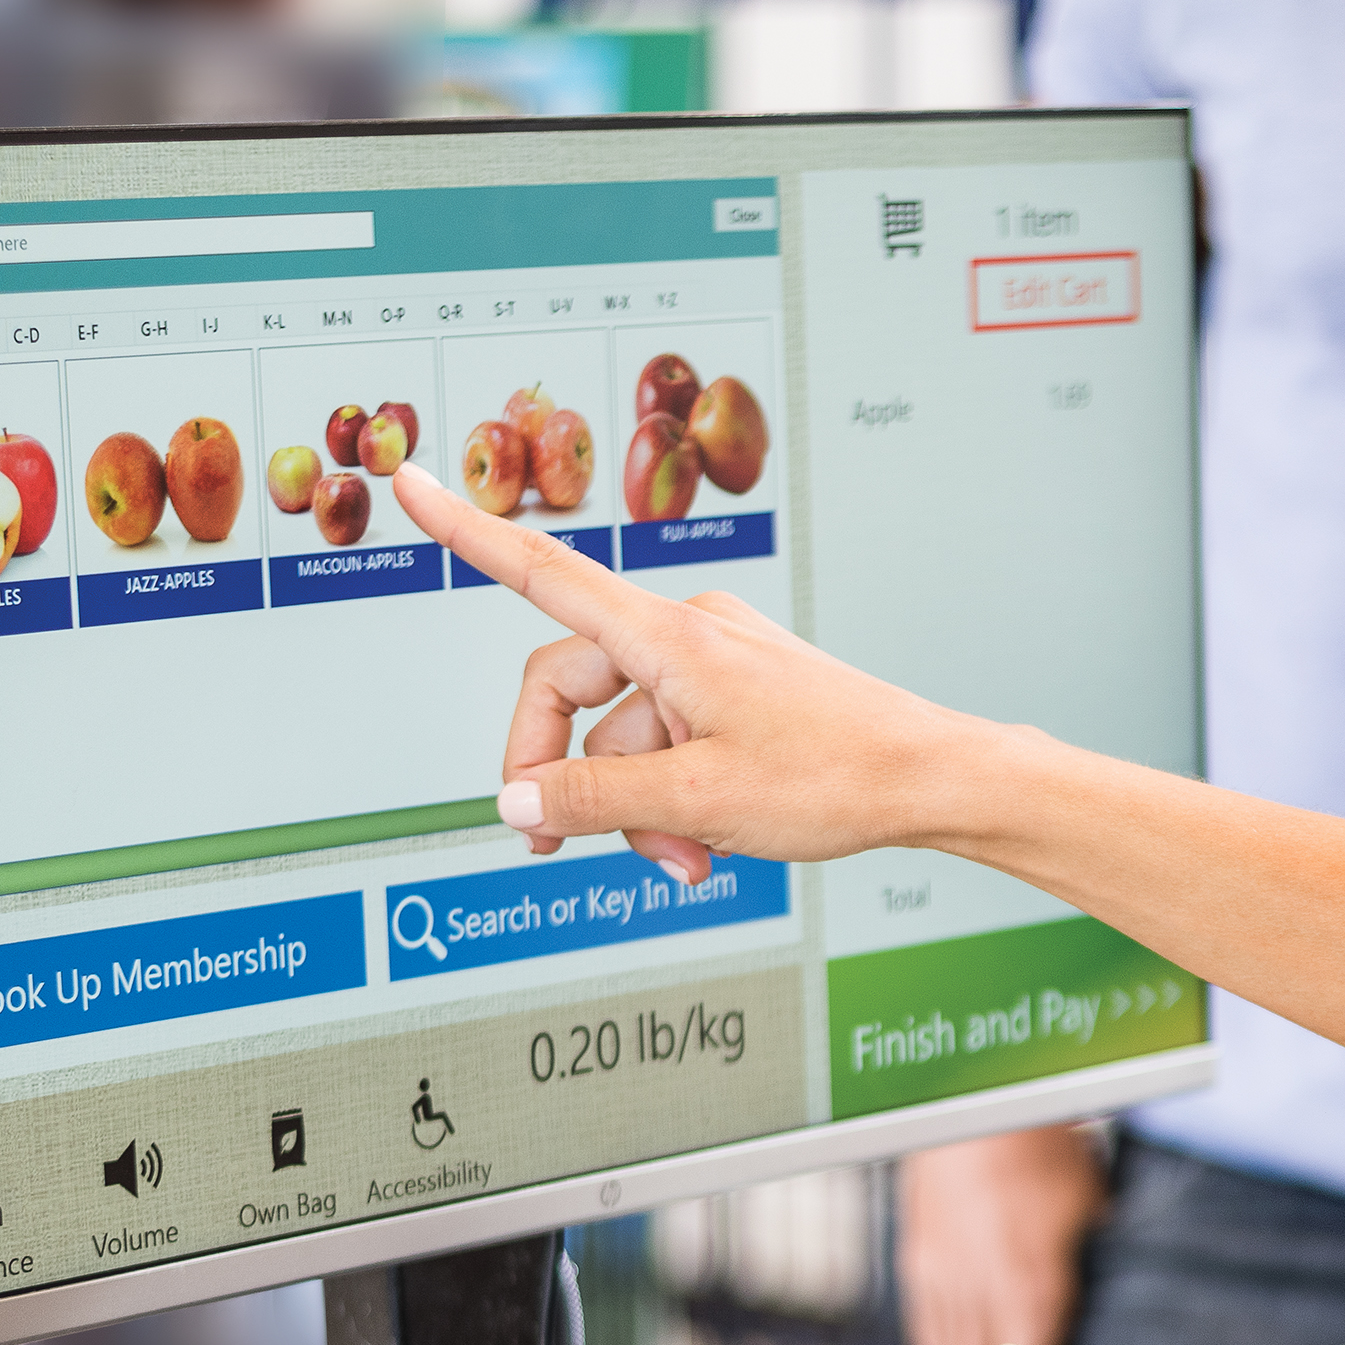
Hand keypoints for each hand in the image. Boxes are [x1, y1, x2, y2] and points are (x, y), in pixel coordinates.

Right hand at [393, 460, 1011, 877]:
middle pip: (570, 690)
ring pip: (625, 733)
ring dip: (634, 805)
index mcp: (667, 637)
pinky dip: (672, 796)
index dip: (469, 531)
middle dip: (569, 775)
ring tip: (684, 861)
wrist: (931, 778)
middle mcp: (685, 632)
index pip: (543, 571)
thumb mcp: (697, 803)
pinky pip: (671, 740)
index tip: (413, 483)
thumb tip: (516, 799)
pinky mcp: (738, 692)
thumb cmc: (836, 775)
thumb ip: (594, 799)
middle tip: (562, 844)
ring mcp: (714, 662)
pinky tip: (705, 845)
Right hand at [897, 1129, 1105, 1344]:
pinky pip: (924, 1326)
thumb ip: (1085, 1253)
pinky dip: (942, 1344)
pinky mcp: (917, 1261)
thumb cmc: (1034, 1144)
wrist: (975, 1106)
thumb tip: (1102, 1275)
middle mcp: (981, 1286)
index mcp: (1030, 1279)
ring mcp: (943, 1276)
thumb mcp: (1088, 1201)